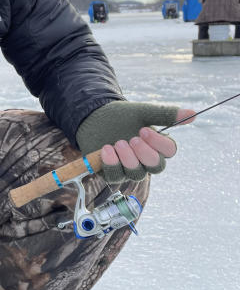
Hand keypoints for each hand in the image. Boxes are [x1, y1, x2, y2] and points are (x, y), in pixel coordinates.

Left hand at [76, 102, 194, 183]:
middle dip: (144, 154)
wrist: (94, 117)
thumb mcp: (142, 112)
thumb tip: (194, 114)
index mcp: (157, 145)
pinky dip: (111, 164)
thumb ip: (165, 114)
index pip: (169, 151)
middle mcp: (146, 160)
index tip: (144, 130)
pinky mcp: (111, 173)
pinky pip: (115, 177)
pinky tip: (106, 150)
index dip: (158, 143)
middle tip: (132, 139)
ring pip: (136, 174)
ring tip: (118, 143)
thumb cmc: (122, 116)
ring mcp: (129, 169)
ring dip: (128, 160)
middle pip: (155, 166)